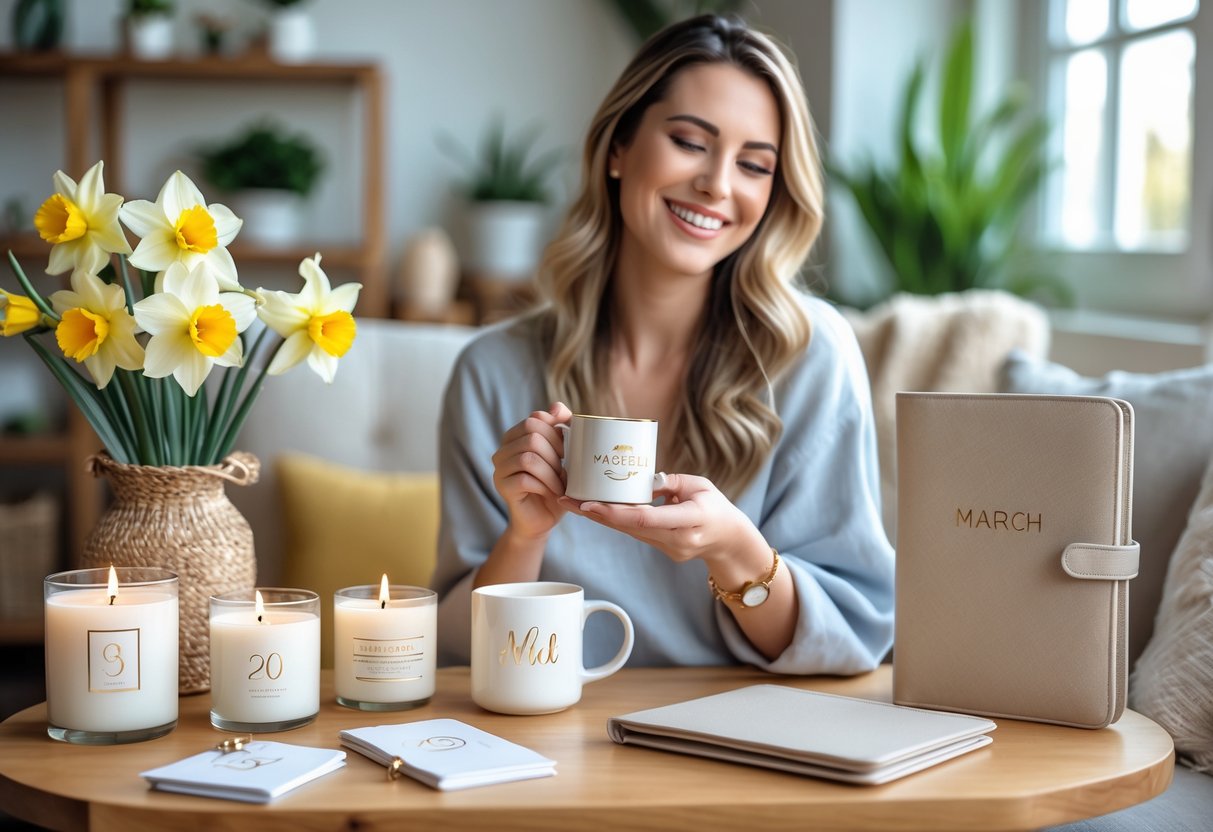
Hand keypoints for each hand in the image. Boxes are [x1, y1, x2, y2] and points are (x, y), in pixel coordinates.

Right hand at [492, 401, 571, 539]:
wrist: (544, 518)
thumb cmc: (555, 484)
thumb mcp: (564, 455)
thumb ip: (562, 428)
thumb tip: (556, 407)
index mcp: (515, 436)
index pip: (535, 419)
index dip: (557, 432)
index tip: (570, 449)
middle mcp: (503, 449)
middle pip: (531, 436)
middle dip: (556, 452)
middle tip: (567, 468)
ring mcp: (499, 469)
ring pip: (528, 457)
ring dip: (552, 471)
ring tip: (562, 482)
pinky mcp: (502, 487)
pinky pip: (524, 479)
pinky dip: (546, 485)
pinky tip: (555, 492)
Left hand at [557, 473, 763, 571]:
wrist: (729, 541)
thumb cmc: (716, 507)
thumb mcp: (700, 485)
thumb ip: (670, 482)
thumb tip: (642, 478)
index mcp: (690, 520)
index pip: (646, 519)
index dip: (614, 512)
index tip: (588, 503)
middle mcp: (677, 540)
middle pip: (629, 527)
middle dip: (596, 514)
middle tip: (567, 499)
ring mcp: (668, 549)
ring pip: (627, 532)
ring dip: (600, 517)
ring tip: (573, 502)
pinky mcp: (662, 550)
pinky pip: (634, 534)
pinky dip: (615, 521)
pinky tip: (595, 509)